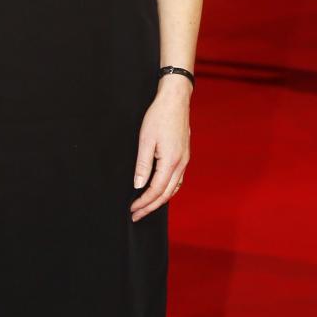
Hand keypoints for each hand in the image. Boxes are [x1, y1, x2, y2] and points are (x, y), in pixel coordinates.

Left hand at [130, 77, 190, 221]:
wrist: (175, 100)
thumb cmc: (159, 117)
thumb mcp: (145, 140)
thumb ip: (143, 165)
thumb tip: (139, 186)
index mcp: (171, 162)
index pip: (156, 191)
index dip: (144, 203)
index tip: (132, 209)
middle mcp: (181, 164)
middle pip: (166, 194)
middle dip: (150, 207)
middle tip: (136, 215)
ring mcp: (184, 160)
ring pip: (173, 188)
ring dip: (159, 200)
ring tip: (145, 207)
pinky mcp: (183, 155)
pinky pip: (177, 179)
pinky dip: (167, 190)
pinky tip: (159, 191)